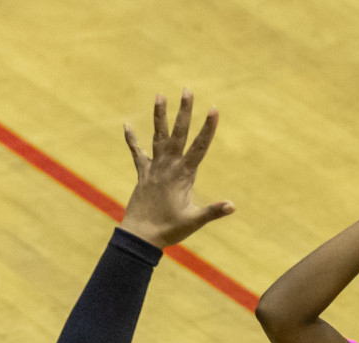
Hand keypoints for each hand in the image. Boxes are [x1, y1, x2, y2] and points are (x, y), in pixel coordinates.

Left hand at [120, 90, 235, 248]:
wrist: (140, 237)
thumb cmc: (169, 230)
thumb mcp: (194, 221)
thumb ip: (213, 212)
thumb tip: (232, 206)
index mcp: (183, 175)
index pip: (199, 147)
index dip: (208, 128)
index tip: (214, 109)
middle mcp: (168, 167)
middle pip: (178, 133)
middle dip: (184, 111)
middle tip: (187, 90)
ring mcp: (154, 169)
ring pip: (158, 137)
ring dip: (160, 116)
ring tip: (160, 95)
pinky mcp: (143, 174)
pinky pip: (137, 153)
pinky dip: (132, 140)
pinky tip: (126, 124)